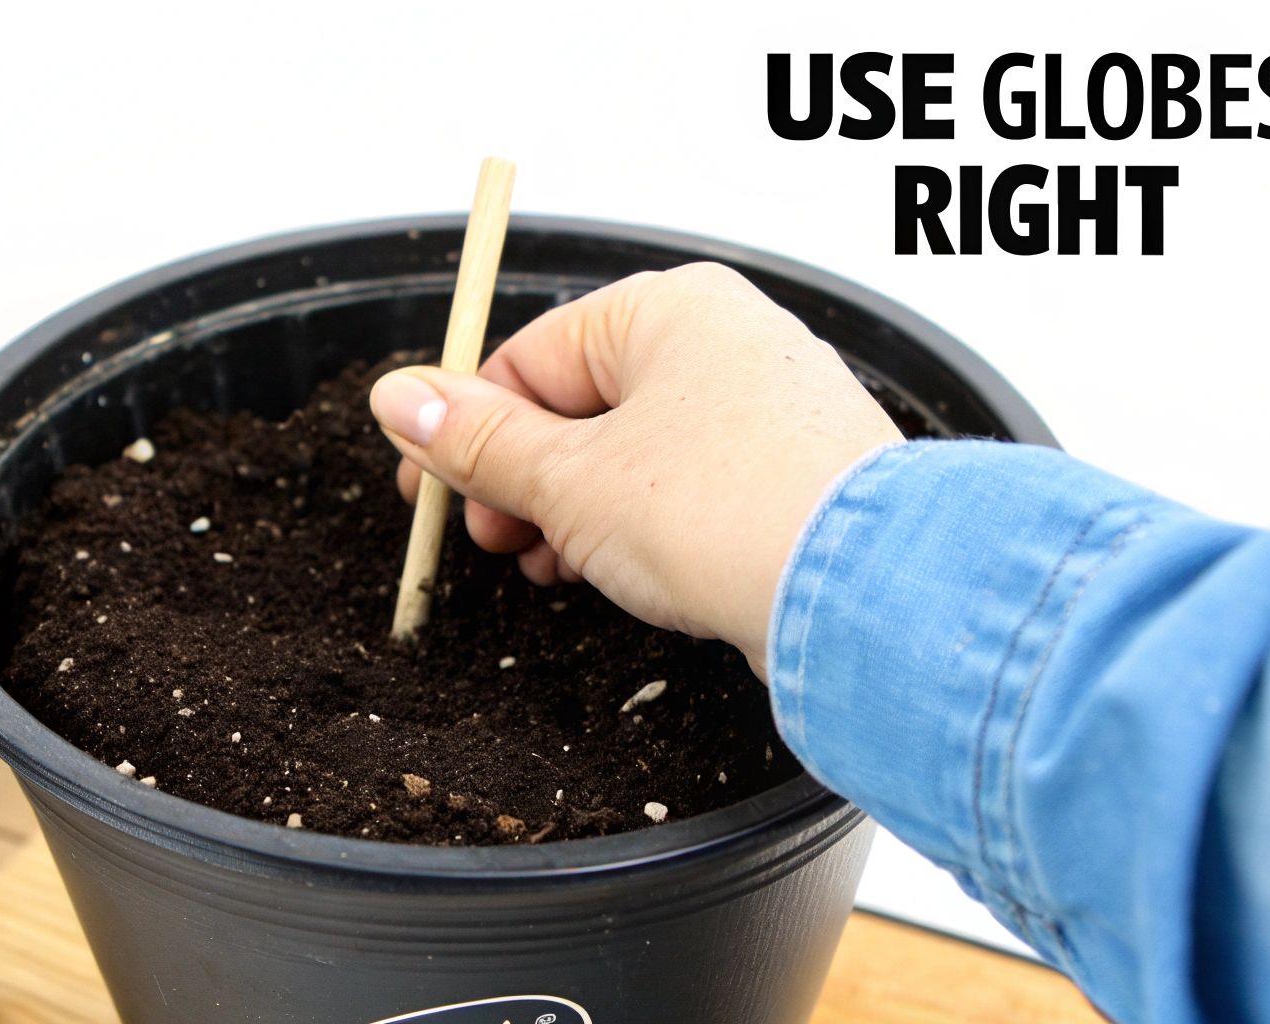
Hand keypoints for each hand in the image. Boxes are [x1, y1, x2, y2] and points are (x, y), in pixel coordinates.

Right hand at [369, 262, 902, 673]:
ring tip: (550, 567)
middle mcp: (728, 342)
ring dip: (576, 510)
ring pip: (635, 451)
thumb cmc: (732, 513)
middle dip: (524, 479)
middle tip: (490, 539)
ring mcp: (768, 408)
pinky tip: (614, 575)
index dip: (467, 429)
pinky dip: (640, 525)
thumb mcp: (570, 481)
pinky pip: (690, 485)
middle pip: (583, 403)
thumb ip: (481, 443)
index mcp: (670, 310)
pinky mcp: (794, 473)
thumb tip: (402, 399)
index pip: (531, 356)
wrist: (867, 596)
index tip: (426, 488)